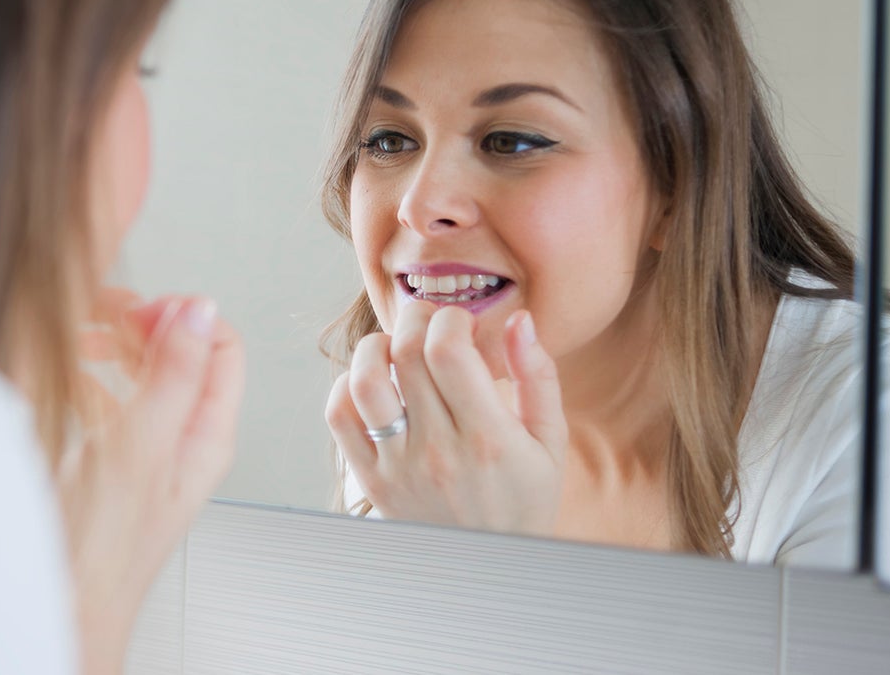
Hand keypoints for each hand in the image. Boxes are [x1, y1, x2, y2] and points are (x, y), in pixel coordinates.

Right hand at [60, 289, 242, 674]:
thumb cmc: (99, 551)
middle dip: (144, 323)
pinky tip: (68, 374)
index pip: (221, 347)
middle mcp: (184, 440)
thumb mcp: (139, 448)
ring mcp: (148, 450)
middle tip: (99, 312)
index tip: (137, 309)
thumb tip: (200, 310)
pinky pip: (111, 401)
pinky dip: (91, 377)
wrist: (61, 608)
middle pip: (182, 355)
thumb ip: (173, 377)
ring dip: (116, 346)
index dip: (183, 316)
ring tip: (80, 334)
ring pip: (144, 375)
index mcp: (208, 435)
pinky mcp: (112, 462)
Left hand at [325, 301, 566, 536]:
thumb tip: (519, 320)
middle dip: (417, 318)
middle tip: (430, 323)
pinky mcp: (371, 481)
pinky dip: (348, 386)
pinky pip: (340, 418)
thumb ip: (538, 377)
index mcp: (488, 438)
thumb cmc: (523, 499)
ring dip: (376, 346)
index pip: (449, 352)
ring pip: (364, 381)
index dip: (451, 320)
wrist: (490, 571)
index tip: (463, 325)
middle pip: (406, 354)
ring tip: (398, 348)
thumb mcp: (550, 441)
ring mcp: (399, 468)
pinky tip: (376, 383)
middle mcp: (439, 452)